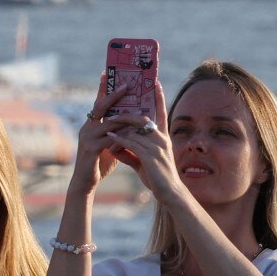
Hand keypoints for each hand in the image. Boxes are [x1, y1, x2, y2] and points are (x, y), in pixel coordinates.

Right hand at [71, 74, 136, 194]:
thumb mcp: (110, 144)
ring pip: (110, 122)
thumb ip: (118, 132)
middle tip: (127, 83)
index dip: (103, 88)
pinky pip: (111, 138)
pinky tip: (134, 132)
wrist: (86, 182)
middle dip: (115, 94)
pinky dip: (124, 134)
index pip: (98, 103)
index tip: (107, 72)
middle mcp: (87, 127)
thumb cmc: (99, 163)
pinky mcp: (92, 148)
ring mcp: (88, 137)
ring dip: (127, 115)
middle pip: (101, 106)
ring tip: (140, 108)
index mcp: (91, 124)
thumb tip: (133, 122)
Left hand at [104, 81, 182, 201]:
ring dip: (120, 127)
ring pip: (135, 130)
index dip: (159, 97)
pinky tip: (110, 137)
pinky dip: (120, 139)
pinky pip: (132, 143)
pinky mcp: (150, 156)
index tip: (156, 82)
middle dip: (130, 111)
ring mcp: (157, 147)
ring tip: (107, 122)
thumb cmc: (157, 178)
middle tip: (116, 104)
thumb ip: (129, 153)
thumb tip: (115, 147)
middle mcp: (161, 139)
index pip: (161, 113)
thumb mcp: (142, 162)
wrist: (169, 193)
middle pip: (144, 118)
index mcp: (162, 138)